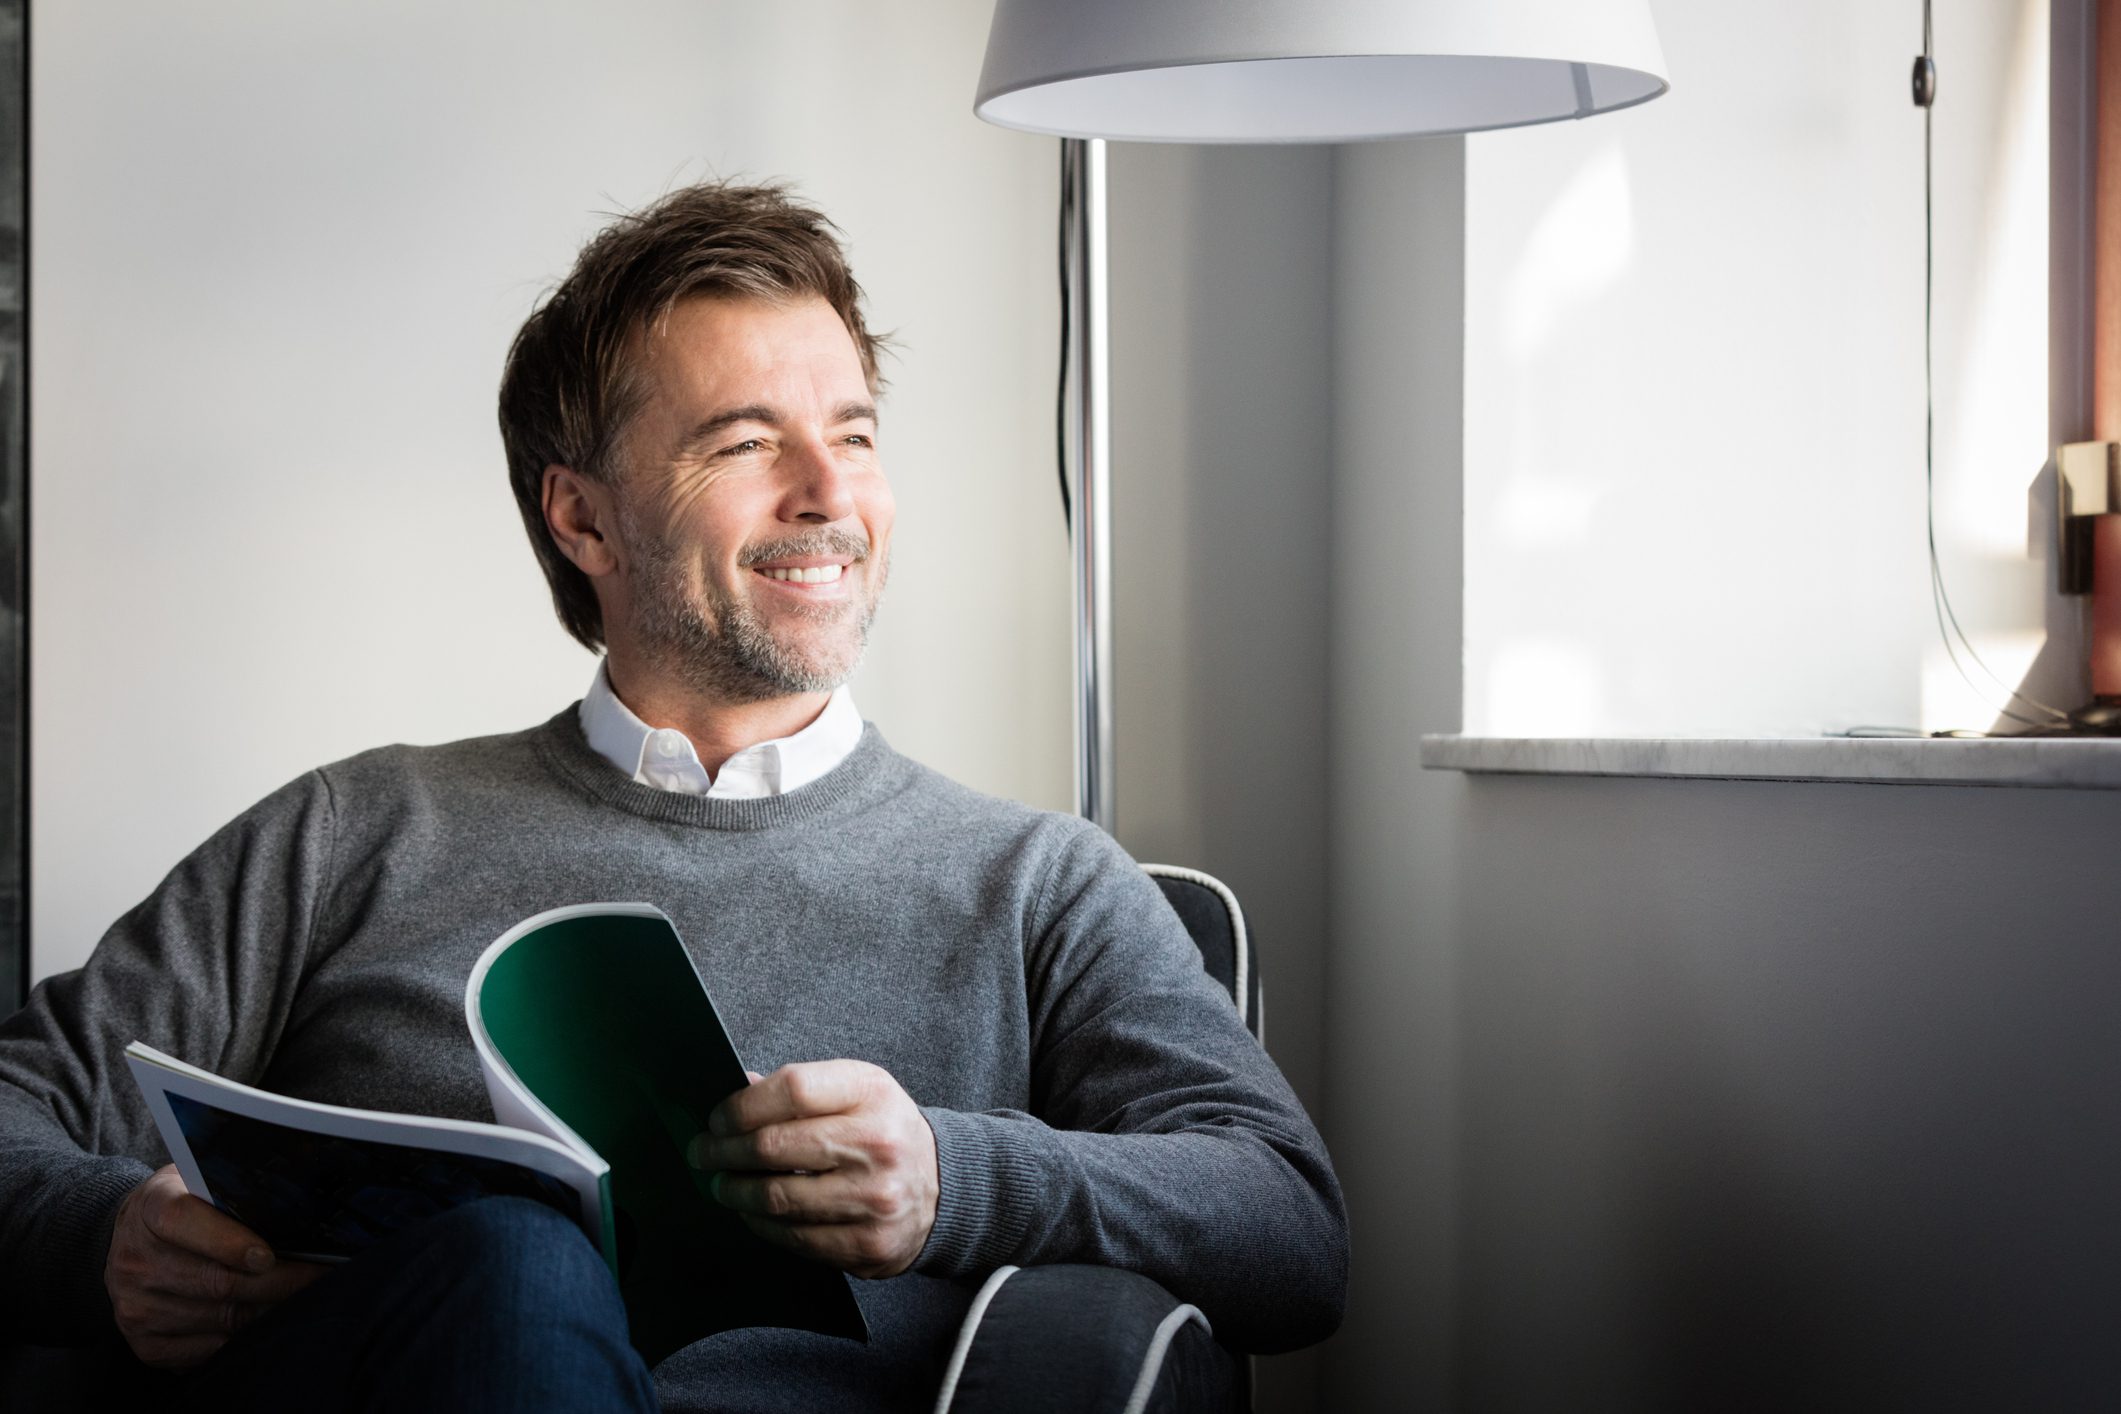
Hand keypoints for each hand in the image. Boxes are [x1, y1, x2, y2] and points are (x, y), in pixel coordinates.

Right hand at [105, 1164, 326, 1368]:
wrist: (132, 1238)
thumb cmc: (186, 1204)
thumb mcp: (200, 1180)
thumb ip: (234, 1192)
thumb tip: (295, 1209)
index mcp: (150, 1207)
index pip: (183, 1221)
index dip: (228, 1241)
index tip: (268, 1256)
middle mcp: (134, 1259)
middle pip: (215, 1281)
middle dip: (277, 1282)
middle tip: (317, 1278)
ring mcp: (135, 1305)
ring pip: (218, 1318)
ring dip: (266, 1312)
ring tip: (300, 1299)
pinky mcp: (142, 1342)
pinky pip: (203, 1352)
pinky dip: (239, 1341)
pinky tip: (263, 1323)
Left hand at [692, 1060, 938, 1278]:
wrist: (942, 1187)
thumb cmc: (883, 1131)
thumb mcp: (855, 1091)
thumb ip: (799, 1089)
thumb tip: (734, 1091)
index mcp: (871, 1092)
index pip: (792, 1089)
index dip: (740, 1106)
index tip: (716, 1119)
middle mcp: (877, 1144)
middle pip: (774, 1145)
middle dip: (723, 1151)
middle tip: (702, 1153)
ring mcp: (874, 1198)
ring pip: (777, 1197)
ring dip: (735, 1192)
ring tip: (722, 1185)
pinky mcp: (867, 1244)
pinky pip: (793, 1237)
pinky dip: (761, 1224)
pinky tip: (752, 1212)